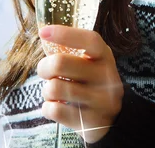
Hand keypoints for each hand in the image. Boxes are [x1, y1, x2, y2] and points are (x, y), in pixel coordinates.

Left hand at [37, 25, 123, 143]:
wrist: (112, 120)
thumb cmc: (91, 83)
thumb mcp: (90, 63)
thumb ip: (72, 50)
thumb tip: (44, 35)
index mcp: (104, 57)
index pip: (89, 40)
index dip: (65, 34)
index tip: (43, 32)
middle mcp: (106, 77)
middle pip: (61, 63)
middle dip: (44, 67)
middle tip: (45, 72)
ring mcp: (101, 102)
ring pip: (55, 88)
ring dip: (46, 90)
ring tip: (53, 92)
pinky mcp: (92, 122)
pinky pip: (55, 111)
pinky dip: (48, 108)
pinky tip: (56, 107)